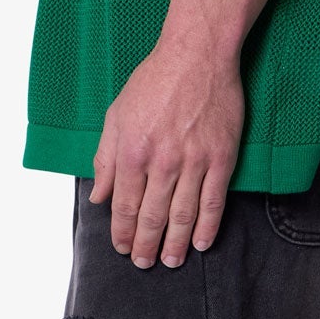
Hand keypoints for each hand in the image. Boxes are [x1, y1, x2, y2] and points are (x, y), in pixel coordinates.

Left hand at [89, 32, 244, 267]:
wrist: (197, 54)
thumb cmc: (154, 81)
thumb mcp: (116, 116)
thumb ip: (105, 159)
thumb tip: (98, 196)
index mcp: (132, 152)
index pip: (125, 205)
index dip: (123, 232)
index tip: (122, 247)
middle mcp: (162, 162)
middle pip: (152, 217)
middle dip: (146, 245)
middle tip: (144, 264)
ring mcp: (194, 161)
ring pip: (183, 215)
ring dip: (175, 244)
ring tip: (170, 261)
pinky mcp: (221, 157)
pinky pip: (214, 202)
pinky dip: (208, 227)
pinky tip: (202, 243)